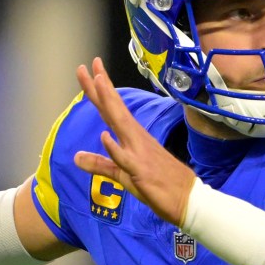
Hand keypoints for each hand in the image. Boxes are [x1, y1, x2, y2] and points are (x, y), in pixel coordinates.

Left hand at [73, 57, 195, 225]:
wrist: (188, 200)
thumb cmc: (159, 185)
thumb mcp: (124, 175)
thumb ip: (100, 165)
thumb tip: (76, 157)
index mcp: (132, 138)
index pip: (112, 110)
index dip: (100, 90)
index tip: (90, 69)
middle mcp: (136, 140)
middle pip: (114, 109)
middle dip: (101, 87)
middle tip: (88, 64)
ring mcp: (139, 153)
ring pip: (121, 124)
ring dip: (110, 103)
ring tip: (99, 83)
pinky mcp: (141, 171)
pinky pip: (125, 159)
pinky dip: (115, 147)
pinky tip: (105, 136)